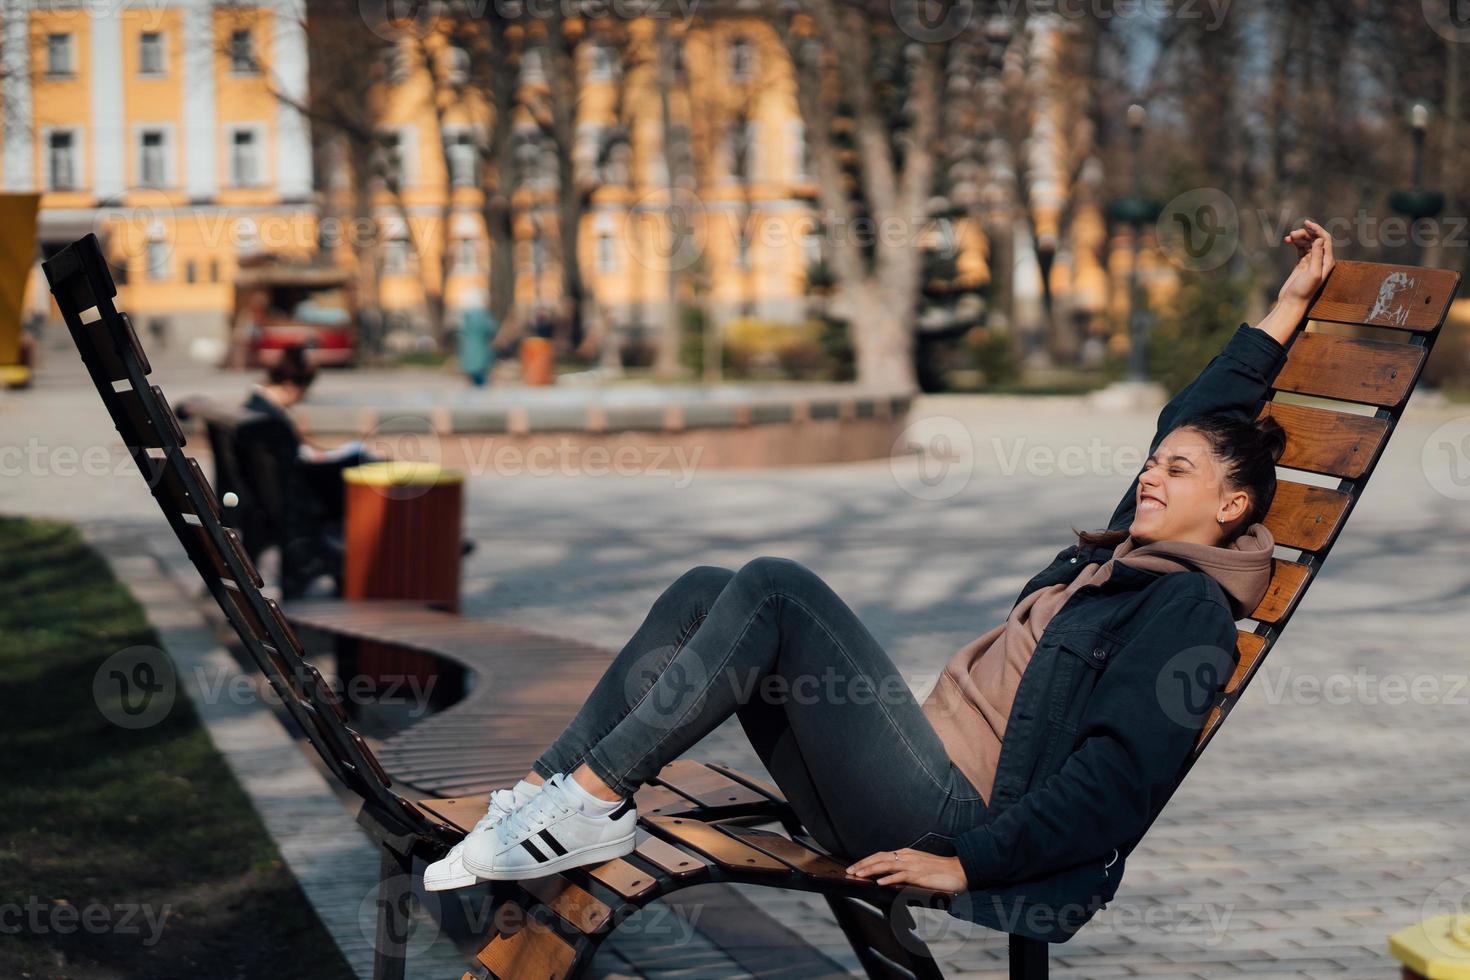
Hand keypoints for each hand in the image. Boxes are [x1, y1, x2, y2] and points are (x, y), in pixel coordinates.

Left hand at [846, 848, 967, 893]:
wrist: (960, 870)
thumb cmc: (940, 870)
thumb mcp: (919, 866)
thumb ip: (904, 869)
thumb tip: (888, 876)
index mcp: (906, 854)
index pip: (881, 855)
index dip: (866, 861)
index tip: (854, 867)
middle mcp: (907, 856)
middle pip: (880, 858)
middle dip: (863, 864)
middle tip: (849, 871)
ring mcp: (913, 865)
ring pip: (886, 865)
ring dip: (870, 870)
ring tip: (858, 875)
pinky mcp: (920, 875)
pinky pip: (901, 876)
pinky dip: (889, 879)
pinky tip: (880, 882)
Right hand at [1277, 218, 1334, 305]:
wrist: (1291, 302)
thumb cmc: (1303, 291)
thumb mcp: (1312, 273)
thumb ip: (1317, 256)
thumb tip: (1319, 239)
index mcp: (1327, 261)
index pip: (1325, 240)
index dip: (1317, 230)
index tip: (1306, 223)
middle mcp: (1321, 260)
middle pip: (1315, 239)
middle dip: (1305, 234)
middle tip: (1293, 234)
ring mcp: (1311, 261)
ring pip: (1307, 242)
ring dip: (1299, 237)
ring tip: (1289, 238)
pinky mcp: (1301, 264)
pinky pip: (1300, 248)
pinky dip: (1295, 243)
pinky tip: (1288, 241)